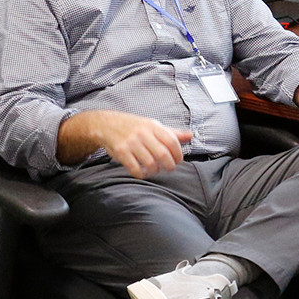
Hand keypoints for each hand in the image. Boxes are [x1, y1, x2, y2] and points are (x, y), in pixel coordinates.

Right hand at [60, 109, 191, 177]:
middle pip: (162, 154)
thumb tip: (191, 135)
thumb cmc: (135, 126)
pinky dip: (142, 174)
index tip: (178, 160)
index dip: (178, 153)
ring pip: (150, 163)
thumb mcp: (153, 126)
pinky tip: (144, 172)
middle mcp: (142, 133)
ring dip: (156, 170)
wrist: (107, 124)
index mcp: (153, 126)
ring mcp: (131, 143)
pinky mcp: (121, 152)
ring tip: (156, 170)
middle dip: (170, 165)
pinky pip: (135, 168)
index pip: (171, 141)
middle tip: (170, 168)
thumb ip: (171, 132)